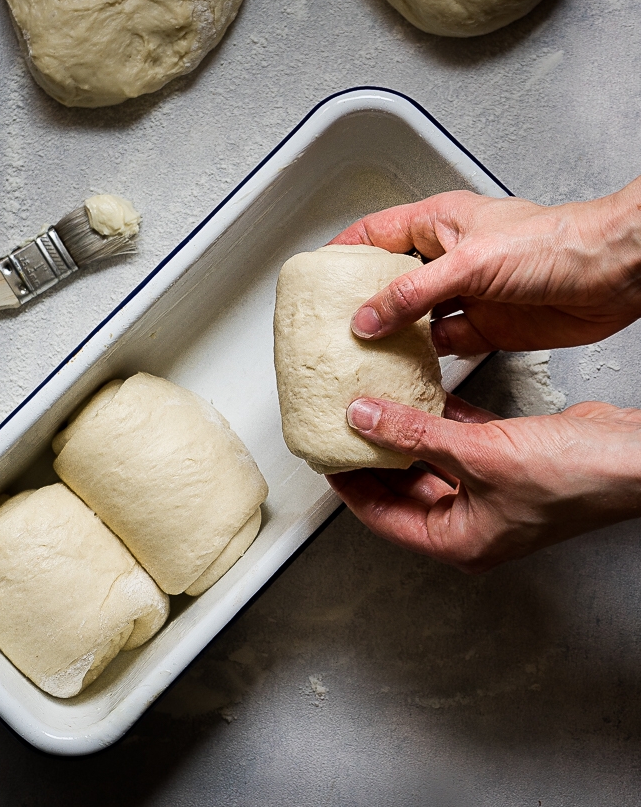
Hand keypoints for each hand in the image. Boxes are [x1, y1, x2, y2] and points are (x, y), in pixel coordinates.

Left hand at [327, 395, 640, 572]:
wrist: (633, 456)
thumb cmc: (574, 477)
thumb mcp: (479, 453)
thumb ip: (415, 434)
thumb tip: (362, 418)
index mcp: (459, 540)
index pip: (382, 517)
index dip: (348, 485)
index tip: (324, 455)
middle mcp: (472, 522)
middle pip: (402, 489)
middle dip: (372, 457)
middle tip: (341, 426)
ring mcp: (490, 493)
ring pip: (430, 463)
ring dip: (404, 434)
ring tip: (370, 405)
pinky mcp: (506, 463)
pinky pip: (458, 442)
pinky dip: (439, 420)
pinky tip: (421, 394)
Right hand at [330, 181, 640, 353]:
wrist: (616, 275)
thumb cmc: (557, 242)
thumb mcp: (470, 262)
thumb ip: (413, 292)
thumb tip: (368, 317)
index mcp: (440, 222)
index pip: (375, 232)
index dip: (343, 251)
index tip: (316, 275)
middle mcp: (450, 257)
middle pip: (390, 279)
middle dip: (361, 300)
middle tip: (330, 323)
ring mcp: (467, 295)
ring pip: (415, 317)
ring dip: (392, 335)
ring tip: (360, 351)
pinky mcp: (486, 328)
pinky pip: (443, 345)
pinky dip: (424, 359)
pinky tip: (406, 368)